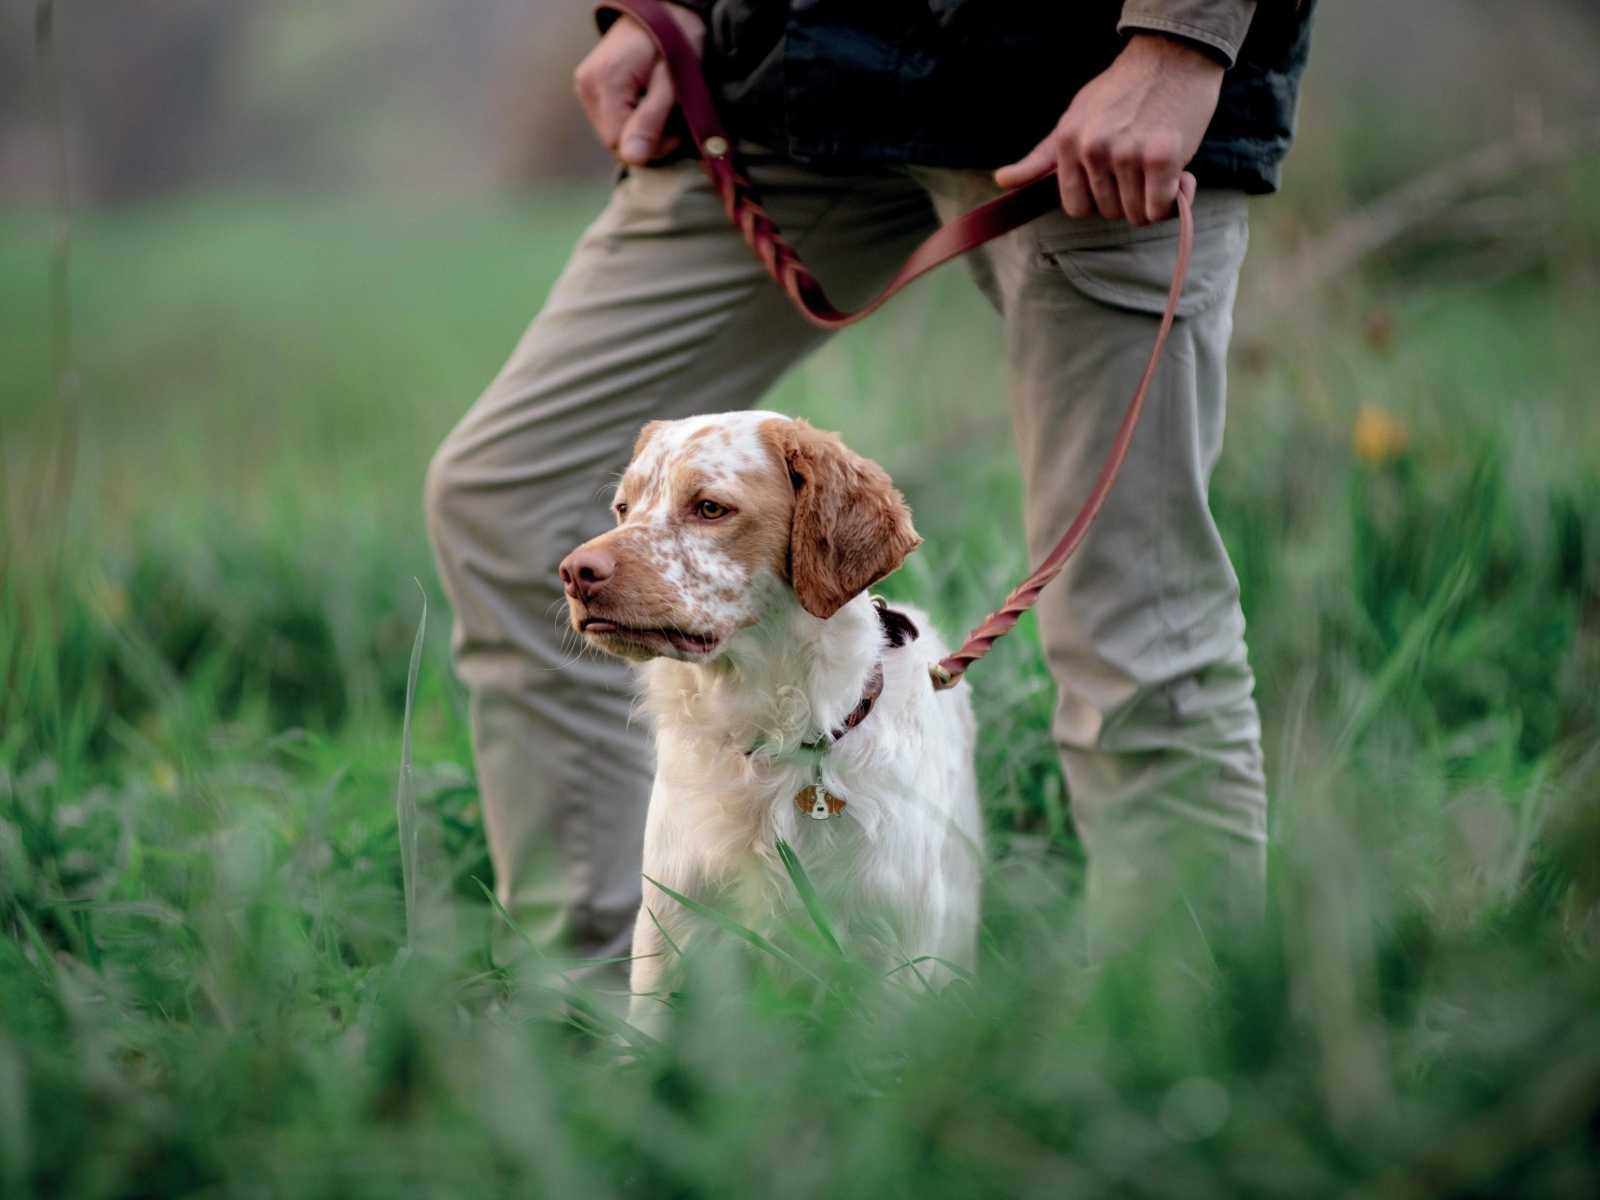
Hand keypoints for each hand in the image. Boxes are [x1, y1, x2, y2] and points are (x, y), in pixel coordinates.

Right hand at [573, 7, 706, 165]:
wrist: (663, 8)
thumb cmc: (675, 39)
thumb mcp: (671, 81)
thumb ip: (651, 119)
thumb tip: (633, 159)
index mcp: (607, 81)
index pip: (620, 144)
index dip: (651, 147)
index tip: (675, 130)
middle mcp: (587, 84)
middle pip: (614, 141)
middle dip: (646, 139)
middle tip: (671, 118)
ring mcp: (584, 85)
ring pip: (611, 134)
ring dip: (639, 130)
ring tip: (660, 107)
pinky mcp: (588, 86)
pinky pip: (609, 120)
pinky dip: (631, 119)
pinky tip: (646, 103)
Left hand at [995, 34, 1222, 224]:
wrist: (1171, 56)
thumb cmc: (1122, 91)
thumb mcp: (1073, 118)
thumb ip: (1042, 157)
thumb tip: (1002, 181)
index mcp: (1068, 142)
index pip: (1076, 208)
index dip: (1098, 200)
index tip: (1113, 180)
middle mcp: (1093, 150)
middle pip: (1109, 213)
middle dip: (1128, 198)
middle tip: (1141, 165)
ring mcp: (1127, 154)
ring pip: (1136, 216)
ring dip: (1153, 201)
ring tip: (1157, 166)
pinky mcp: (1162, 158)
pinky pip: (1161, 209)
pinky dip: (1174, 200)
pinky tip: (1179, 175)